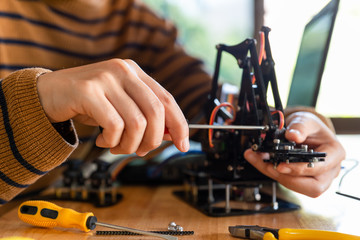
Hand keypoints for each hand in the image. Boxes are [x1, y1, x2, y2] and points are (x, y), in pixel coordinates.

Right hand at [37, 59, 188, 155]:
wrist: (49, 94)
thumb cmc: (88, 104)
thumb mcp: (121, 107)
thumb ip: (145, 116)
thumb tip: (171, 136)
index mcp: (135, 72)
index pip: (167, 100)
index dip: (179, 124)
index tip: (183, 145)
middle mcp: (124, 71)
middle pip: (155, 113)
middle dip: (152, 140)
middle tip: (139, 151)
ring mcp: (106, 78)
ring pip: (136, 123)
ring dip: (129, 145)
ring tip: (116, 147)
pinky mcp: (88, 91)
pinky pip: (114, 126)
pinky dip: (112, 141)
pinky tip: (102, 140)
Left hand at [244, 111, 344, 196]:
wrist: (304, 130)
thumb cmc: (310, 127)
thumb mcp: (305, 121)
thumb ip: (300, 127)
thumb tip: (293, 136)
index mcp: (335, 154)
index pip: (320, 168)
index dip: (300, 169)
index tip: (280, 165)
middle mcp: (329, 170)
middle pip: (313, 187)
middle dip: (287, 178)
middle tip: (267, 166)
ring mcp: (316, 178)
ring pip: (297, 187)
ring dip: (275, 175)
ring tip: (259, 160)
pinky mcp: (301, 180)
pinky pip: (287, 182)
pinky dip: (271, 172)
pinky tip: (260, 161)